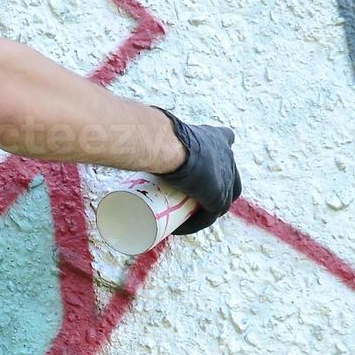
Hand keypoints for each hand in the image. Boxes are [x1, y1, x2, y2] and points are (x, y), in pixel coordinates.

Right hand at [150, 106, 242, 235]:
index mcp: (218, 137)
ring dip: (202, 208)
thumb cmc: (161, 134)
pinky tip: (179, 227)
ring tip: (180, 213)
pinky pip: (208, 217)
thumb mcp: (160, 128)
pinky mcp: (219, 199)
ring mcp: (227, 179)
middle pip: (226, 176)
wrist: (171, 147)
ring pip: (219, 200)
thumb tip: (127, 127)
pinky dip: (193, 223)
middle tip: (185, 195)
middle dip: (211, 186)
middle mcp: (228, 156)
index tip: (202, 161)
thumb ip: (148, 127)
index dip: (216, 153)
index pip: (225, 140)